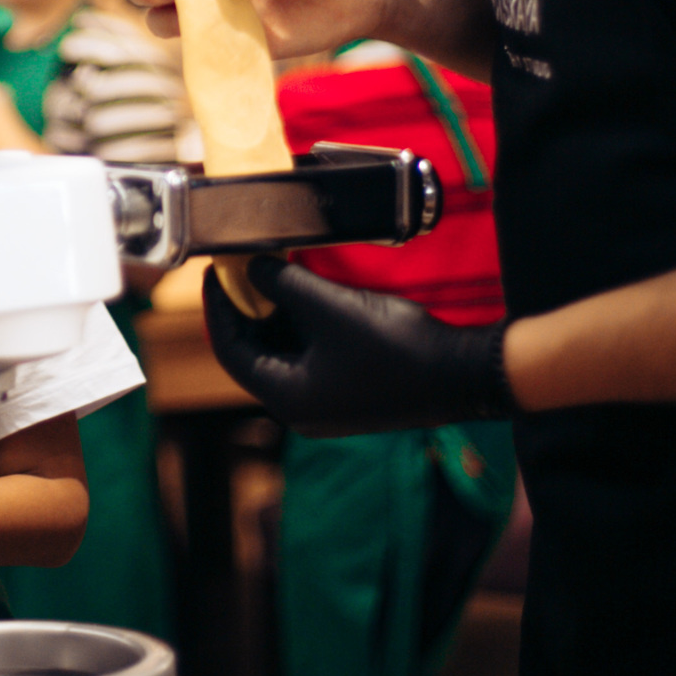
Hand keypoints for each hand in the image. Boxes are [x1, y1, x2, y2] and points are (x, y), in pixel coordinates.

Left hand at [204, 256, 515, 434]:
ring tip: (272, 270)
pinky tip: (305, 290)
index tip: (213, 272)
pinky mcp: (347, 392)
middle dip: (247, 309)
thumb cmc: (396, 348)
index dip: (218, 309)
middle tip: (240, 267)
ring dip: (277, 314)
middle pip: (255, 354)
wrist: (463, 375)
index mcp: (287, 398)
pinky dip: (302, 325)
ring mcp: (326, 403)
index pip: (230, 352)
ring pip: (284, 352)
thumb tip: (251, 267)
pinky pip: (310, 356)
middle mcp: (300, 408)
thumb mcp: (330, 307)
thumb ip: (284, 285)